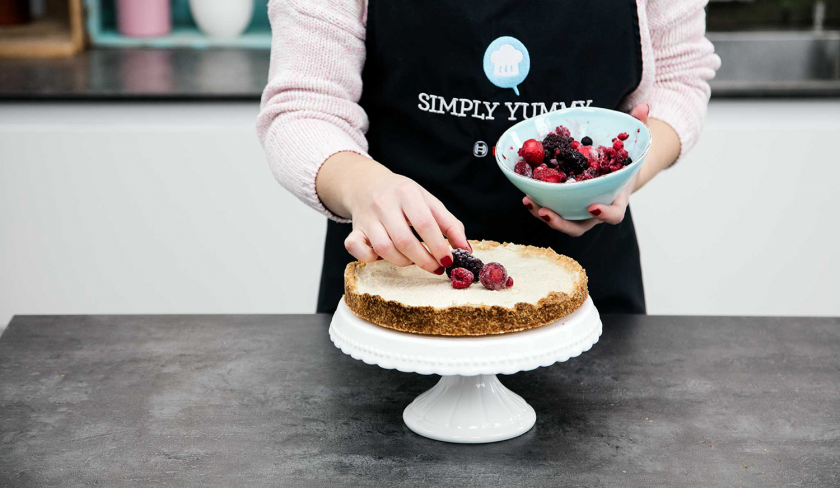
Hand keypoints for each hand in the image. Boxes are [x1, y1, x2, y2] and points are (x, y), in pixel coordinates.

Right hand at [343, 171, 469, 272]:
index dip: (438, 246)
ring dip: (403, 261)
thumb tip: (466, 250)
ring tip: (414, 260)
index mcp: (407, 193)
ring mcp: (367, 217)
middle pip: (404, 240)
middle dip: (424, 260)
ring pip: (384, 249)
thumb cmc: (403, 197)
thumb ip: (449, 224)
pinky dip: (371, 258)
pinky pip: (356, 248)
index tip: (448, 261)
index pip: (425, 224)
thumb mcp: (428, 202)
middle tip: (435, 267)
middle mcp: (384, 204)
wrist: (367, 184)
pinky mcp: (355, 229)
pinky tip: (383, 257)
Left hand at [522, 103, 649, 236]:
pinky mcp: (565, 206)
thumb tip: (643, 106)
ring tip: (528, 200)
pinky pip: (552, 209)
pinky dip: (538, 204)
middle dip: (561, 222)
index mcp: (616, 201)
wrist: (616, 173)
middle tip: (546, 211)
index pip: (614, 215)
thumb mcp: (635, 146)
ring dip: (542, 214)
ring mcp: (578, 212)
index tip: (593, 206)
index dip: (605, 214)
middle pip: (579, 226)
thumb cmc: (626, 161)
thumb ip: (640, 127)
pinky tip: (526, 193)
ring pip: (561, 221)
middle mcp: (595, 212)